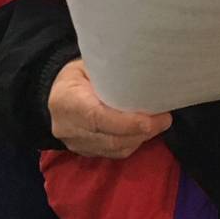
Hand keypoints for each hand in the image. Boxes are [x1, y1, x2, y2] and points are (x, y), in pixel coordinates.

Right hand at [48, 59, 171, 157]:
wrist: (54, 92)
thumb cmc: (75, 73)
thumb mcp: (87, 64)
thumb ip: (109, 73)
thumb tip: (144, 72)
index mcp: (66, 102)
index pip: (97, 118)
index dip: (125, 123)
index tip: (150, 120)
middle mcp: (68, 128)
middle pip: (109, 138)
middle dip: (140, 131)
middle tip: (164, 119)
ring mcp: (75, 144)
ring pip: (113, 149)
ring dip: (139, 138)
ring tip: (159, 123)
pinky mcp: (84, 152)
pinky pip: (112, 153)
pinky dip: (130, 143)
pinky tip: (143, 131)